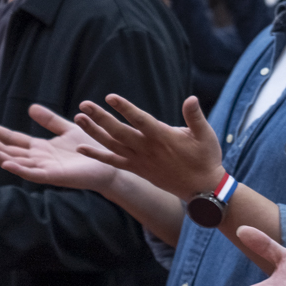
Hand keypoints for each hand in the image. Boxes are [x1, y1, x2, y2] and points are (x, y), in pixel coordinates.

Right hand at [0, 104, 116, 192]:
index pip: (13, 139)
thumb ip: (50, 121)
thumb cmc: (91, 148)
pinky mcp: (55, 177)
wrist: (112, 163)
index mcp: (41, 148)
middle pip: (9, 150)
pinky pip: (33, 173)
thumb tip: (30, 107)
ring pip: (16, 162)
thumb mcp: (68, 129)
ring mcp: (45, 169)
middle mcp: (39, 159)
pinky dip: (19, 168)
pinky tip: (6, 162)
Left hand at [72, 94, 223, 201]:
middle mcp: (147, 149)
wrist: (202, 189)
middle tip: (84, 105)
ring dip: (94, 132)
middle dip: (100, 118)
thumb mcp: (206, 135)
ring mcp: (140, 161)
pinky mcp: (138, 169)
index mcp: (162, 137)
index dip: (124, 108)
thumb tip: (191, 99)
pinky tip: (81, 148)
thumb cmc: (206, 158)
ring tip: (79, 118)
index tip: (109, 97)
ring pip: (112, 145)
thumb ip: (195, 117)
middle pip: (119, 132)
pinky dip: (97, 155)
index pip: (140, 119)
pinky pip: (113, 162)